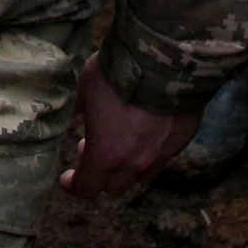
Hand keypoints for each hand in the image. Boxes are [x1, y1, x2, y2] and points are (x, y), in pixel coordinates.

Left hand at [62, 61, 201, 199]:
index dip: (74, 185)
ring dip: (125, 166)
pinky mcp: (180, 141)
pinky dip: (148, 151)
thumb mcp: (84, 91)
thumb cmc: (117, 74)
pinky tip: (144, 130)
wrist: (164, 59)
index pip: (86, 188)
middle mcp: (134, 163)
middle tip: (90, 150)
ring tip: (120, 140)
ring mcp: (160, 154)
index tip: (67, 178)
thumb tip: (72, 120)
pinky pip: (161, 158)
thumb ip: (77, 113)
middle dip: (99, 174)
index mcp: (104, 155)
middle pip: (113, 187)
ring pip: (140, 176)